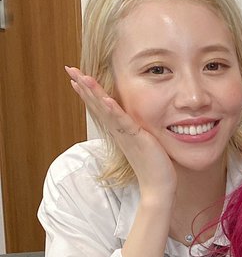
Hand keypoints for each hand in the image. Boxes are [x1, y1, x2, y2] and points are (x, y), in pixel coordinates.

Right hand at [66, 67, 176, 199]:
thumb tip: (137, 123)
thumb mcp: (142, 141)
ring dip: (93, 93)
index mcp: (118, 130)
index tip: (76, 78)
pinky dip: (113, 110)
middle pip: (97, 104)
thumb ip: (137, 130)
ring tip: (80, 77)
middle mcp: (117, 131)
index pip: (100, 107)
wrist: (157, 186)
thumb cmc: (153, 166)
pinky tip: (105, 99)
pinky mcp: (136, 138)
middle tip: (69, 69)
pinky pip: (122, 122)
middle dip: (83, 86)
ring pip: (105, 110)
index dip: (88, 92)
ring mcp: (125, 134)